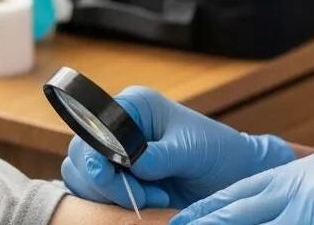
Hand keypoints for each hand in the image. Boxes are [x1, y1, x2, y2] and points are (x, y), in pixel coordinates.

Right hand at [61, 86, 294, 210]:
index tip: (123, 174)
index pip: (92, 126)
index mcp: (132, 107)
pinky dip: (116, 205)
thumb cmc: (217, 151)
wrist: (232, 176)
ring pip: (84, 179)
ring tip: (153, 197)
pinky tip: (149, 202)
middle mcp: (118, 129)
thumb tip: (128, 163)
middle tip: (142, 193)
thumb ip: (157, 155)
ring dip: (113, 196)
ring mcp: (116, 156)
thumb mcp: (190, 150)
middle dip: (107, 181)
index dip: (98, 153)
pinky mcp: (120, 181)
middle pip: (80, 155)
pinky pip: (96, 197)